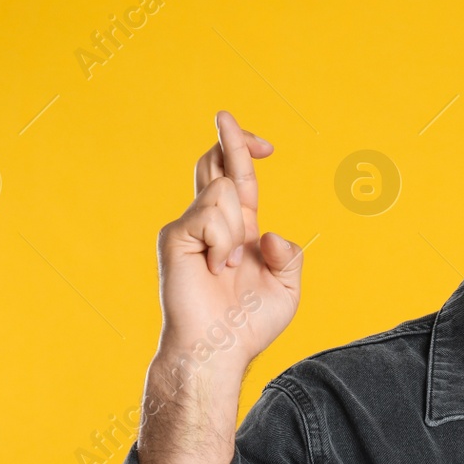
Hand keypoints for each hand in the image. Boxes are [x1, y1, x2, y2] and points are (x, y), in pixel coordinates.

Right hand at [157, 110, 302, 371]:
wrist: (218, 349)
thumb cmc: (248, 326)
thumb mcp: (287, 288)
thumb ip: (290, 256)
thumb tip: (269, 233)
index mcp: (237, 229)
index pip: (238, 178)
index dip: (247, 153)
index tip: (266, 145)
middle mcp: (210, 222)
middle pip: (217, 164)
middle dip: (229, 138)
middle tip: (226, 115)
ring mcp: (189, 226)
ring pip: (223, 189)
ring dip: (236, 230)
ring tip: (226, 267)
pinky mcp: (174, 235)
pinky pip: (210, 214)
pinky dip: (222, 241)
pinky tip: (214, 267)